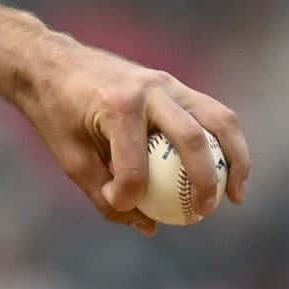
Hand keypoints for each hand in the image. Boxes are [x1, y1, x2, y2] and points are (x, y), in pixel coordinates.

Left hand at [8, 28, 249, 234]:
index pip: (135, 168)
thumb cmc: (56, 113)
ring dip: (235, 158)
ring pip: (217, 119)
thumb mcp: (70, 158)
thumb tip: (147, 226)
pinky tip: (227, 170)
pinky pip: (210, 112)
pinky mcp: (173, 83)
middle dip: (205, 181)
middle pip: (191, 139)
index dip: (130, 197)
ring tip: (236, 193)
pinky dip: (224, 141)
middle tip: (204, 213)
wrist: (51, 63)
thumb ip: (104, 194)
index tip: (122, 206)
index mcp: (116, 107)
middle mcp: (148, 90)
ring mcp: (166, 82)